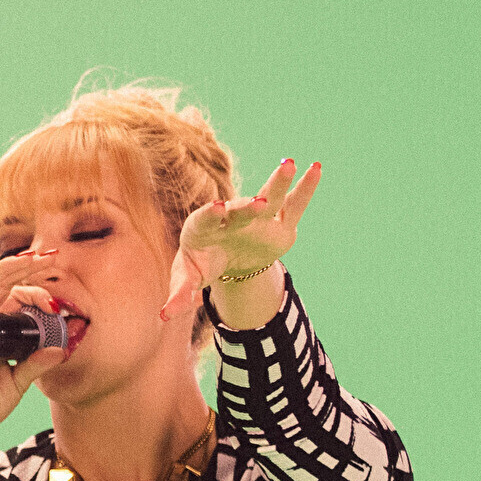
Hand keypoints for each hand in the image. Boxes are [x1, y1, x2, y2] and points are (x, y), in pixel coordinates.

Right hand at [0, 250, 74, 449]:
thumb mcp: (18, 382)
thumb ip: (37, 365)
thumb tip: (62, 348)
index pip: (16, 298)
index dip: (37, 289)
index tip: (59, 289)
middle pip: (2, 284)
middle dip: (27, 267)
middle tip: (52, 255)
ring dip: (6, 271)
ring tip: (31, 259)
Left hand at [160, 159, 322, 326]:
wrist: (225, 258)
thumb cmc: (202, 264)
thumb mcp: (189, 279)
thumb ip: (179, 294)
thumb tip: (164, 316)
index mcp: (203, 227)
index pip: (205, 218)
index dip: (211, 214)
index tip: (218, 207)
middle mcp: (231, 217)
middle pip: (239, 209)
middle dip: (247, 207)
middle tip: (258, 204)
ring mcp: (257, 218)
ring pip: (268, 197)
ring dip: (278, 182)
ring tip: (289, 165)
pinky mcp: (279, 224)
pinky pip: (294, 204)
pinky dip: (305, 188)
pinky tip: (316, 168)